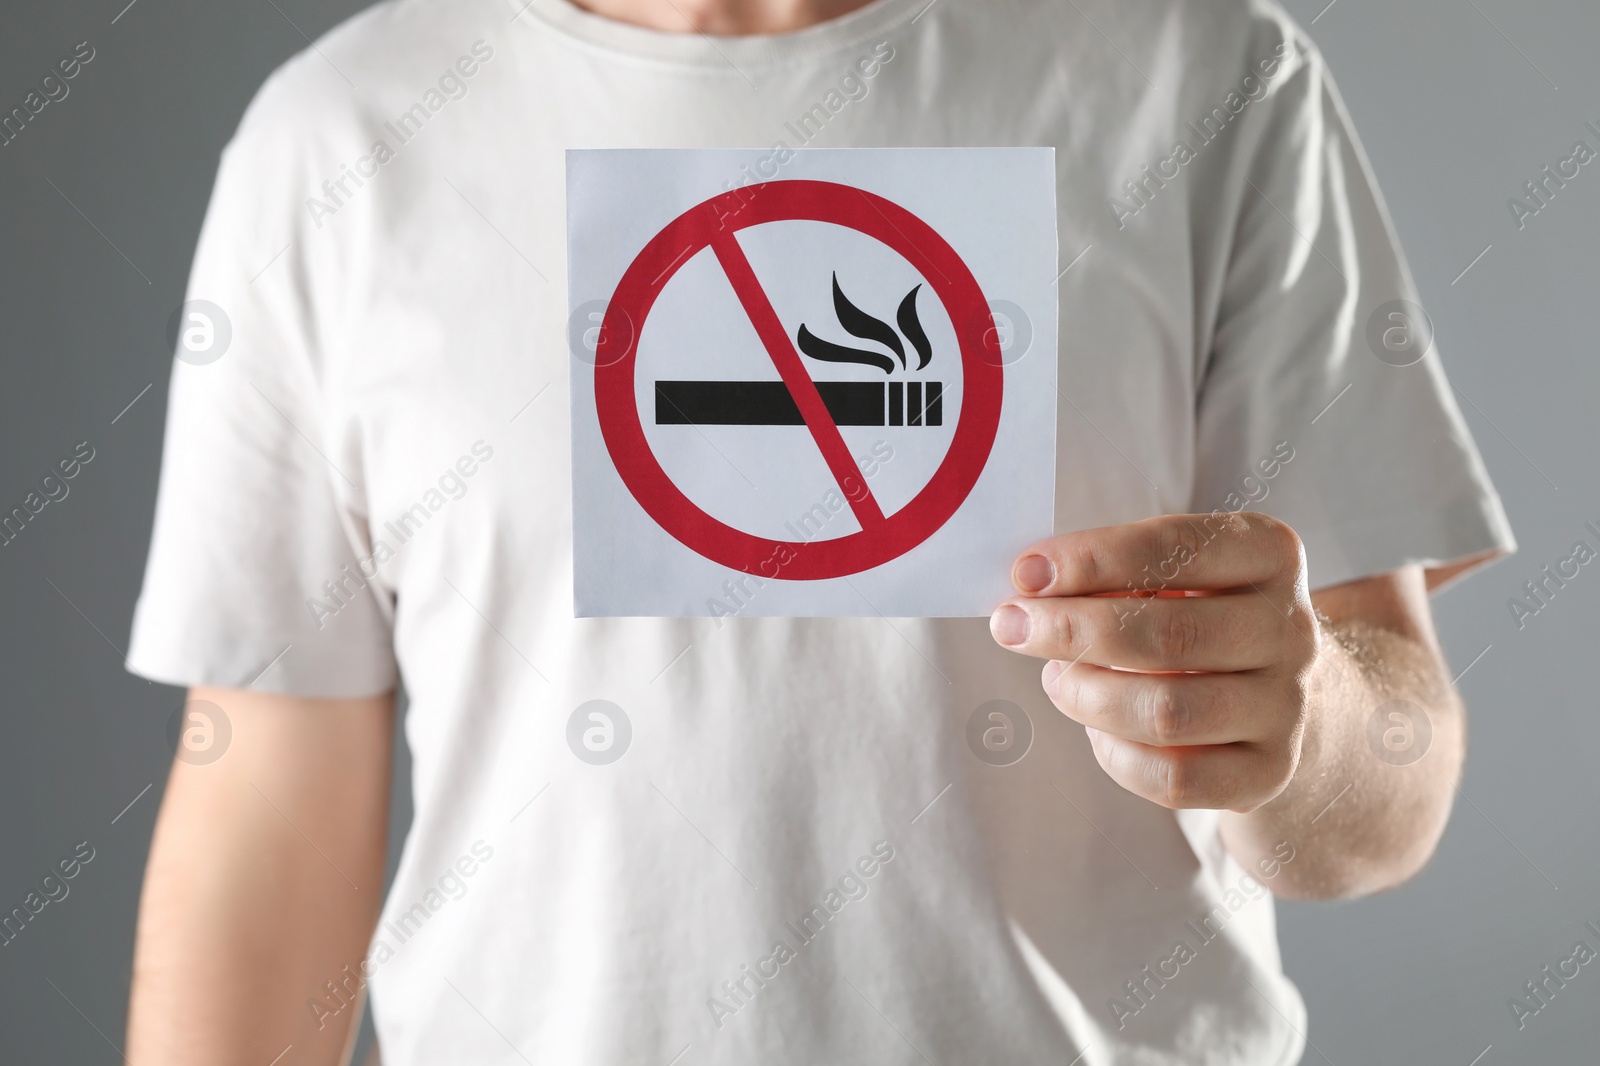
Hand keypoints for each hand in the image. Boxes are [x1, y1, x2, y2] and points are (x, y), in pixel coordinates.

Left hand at [989, 512, 1320, 811]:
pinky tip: (1096, 729)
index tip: (1026, 573)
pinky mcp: (1268, 773)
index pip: (1175, 548)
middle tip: (1012, 625)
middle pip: (1168, 634)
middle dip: (1072, 630)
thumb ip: (1121, 572)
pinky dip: (1116, 755)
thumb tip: (1033, 587)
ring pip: (1168, 712)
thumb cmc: (1208, 619)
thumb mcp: (1184, 574)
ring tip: (1058, 678)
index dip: (1092, 560)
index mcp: (1269, 555)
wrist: (1295, 701)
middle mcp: (1288, 629)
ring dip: (1089, 695)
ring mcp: (1285, 707)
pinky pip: (1175, 779)